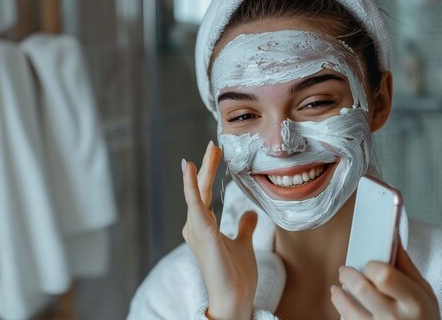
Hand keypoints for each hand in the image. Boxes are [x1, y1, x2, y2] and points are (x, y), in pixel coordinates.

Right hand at [182, 141, 257, 319]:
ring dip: (203, 170)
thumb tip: (251, 213)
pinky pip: (195, 204)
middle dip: (207, 166)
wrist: (234, 297)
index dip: (210, 173)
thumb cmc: (236, 275)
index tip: (216, 153)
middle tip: (214, 144)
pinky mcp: (201, 232)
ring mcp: (195, 229)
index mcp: (203, 228)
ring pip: (197, 192)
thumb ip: (244, 227)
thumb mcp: (243, 244)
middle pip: (200, 189)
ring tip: (211, 149)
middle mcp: (195, 226)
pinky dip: (191, 185)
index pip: (205, 194)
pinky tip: (191, 168)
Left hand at [331, 241, 439, 318]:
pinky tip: (343, 303)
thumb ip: (406, 266)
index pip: (384, 275)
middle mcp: (397, 318)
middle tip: (345, 271)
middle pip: (362, 288)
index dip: (372, 266)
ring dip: (338, 295)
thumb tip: (391, 236)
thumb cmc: (424, 317)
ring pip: (349, 308)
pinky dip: (342, 311)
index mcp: (414, 301)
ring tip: (338, 288)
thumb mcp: (425, 293)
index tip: (369, 265)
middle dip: (348, 275)